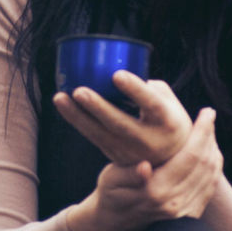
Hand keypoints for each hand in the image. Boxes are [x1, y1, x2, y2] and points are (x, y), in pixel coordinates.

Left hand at [52, 72, 193, 165]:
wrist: (171, 160)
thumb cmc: (168, 119)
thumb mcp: (169, 101)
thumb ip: (147, 86)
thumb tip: (118, 71)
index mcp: (167, 121)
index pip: (151, 104)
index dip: (135, 89)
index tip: (117, 74)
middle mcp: (149, 140)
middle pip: (119, 124)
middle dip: (97, 107)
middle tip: (79, 91)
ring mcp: (130, 152)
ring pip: (100, 134)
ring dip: (77, 116)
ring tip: (59, 97)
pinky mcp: (115, 156)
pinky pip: (93, 137)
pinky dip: (77, 121)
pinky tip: (64, 105)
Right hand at [68, 107, 222, 230]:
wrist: (116, 223)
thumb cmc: (111, 194)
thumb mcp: (111, 180)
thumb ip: (128, 174)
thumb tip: (144, 167)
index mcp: (156, 191)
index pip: (190, 156)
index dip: (202, 132)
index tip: (207, 112)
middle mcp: (174, 203)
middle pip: (204, 163)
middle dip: (210, 136)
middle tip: (209, 115)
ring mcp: (184, 212)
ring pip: (211, 174)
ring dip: (213, 149)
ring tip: (209, 130)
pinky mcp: (190, 215)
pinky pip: (211, 186)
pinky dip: (214, 166)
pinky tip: (210, 151)